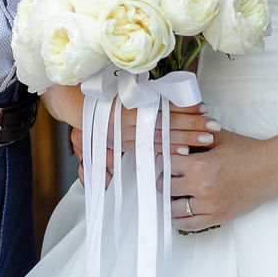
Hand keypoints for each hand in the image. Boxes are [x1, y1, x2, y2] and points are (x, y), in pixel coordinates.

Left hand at [67, 102, 216, 178]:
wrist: (65, 94)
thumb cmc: (80, 117)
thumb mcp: (86, 145)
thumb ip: (99, 163)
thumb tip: (107, 182)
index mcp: (124, 135)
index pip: (156, 143)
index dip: (177, 146)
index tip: (195, 151)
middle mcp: (132, 124)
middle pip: (167, 130)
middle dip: (191, 133)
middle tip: (212, 136)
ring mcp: (133, 109)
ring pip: (167, 117)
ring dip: (190, 119)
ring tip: (209, 123)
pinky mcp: (131, 97)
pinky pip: (159, 101)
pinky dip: (178, 103)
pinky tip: (194, 104)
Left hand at [166, 124, 277, 232]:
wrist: (271, 169)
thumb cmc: (247, 152)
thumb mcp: (219, 137)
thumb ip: (195, 136)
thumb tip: (174, 138)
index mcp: (199, 164)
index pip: (166, 163)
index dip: (165, 159)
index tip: (167, 159)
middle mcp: (201, 186)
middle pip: (166, 186)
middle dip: (166, 179)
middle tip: (171, 176)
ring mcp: (209, 205)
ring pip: (173, 208)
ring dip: (171, 200)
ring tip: (176, 194)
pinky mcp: (217, 217)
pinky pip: (188, 225)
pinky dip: (179, 219)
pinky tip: (179, 212)